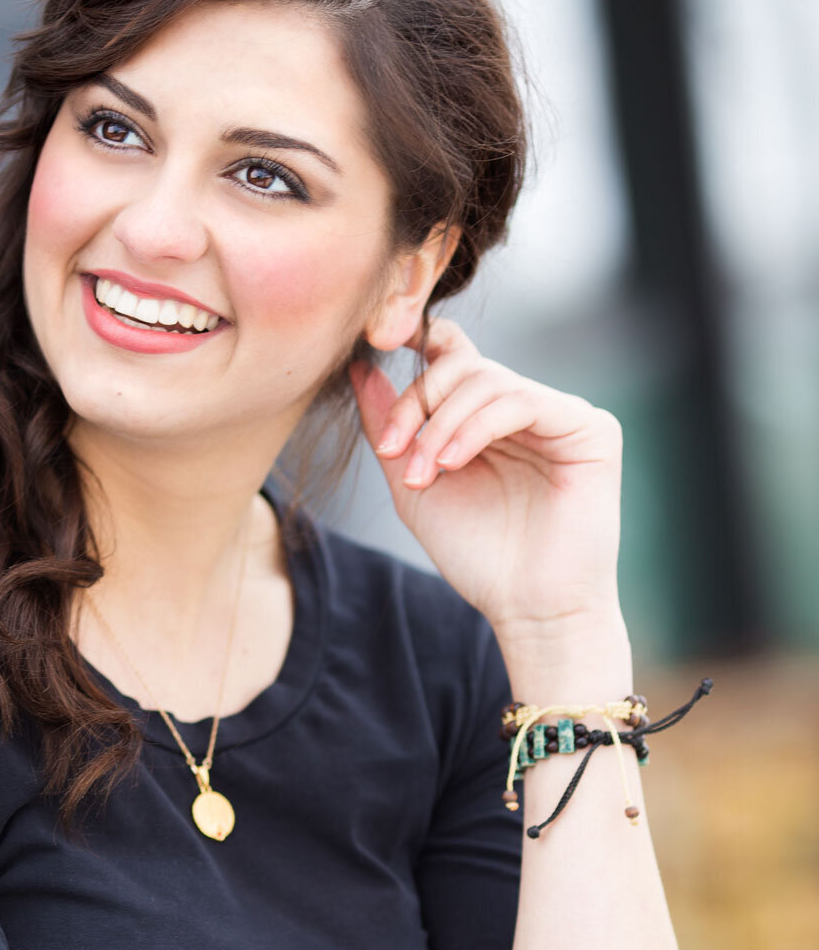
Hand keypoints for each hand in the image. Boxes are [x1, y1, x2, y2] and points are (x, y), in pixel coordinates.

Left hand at [349, 318, 624, 638]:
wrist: (528, 610)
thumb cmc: (478, 556)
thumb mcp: (413, 486)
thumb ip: (390, 429)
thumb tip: (359, 368)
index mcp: (489, 418)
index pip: (457, 354)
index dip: (421, 339)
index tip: (377, 343)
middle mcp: (527, 409)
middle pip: (463, 367)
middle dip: (418, 404)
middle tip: (395, 452)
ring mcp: (561, 416)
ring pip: (488, 382)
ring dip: (441, 426)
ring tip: (423, 476)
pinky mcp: (591, 430)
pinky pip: (523, 401)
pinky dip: (477, 427)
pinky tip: (453, 462)